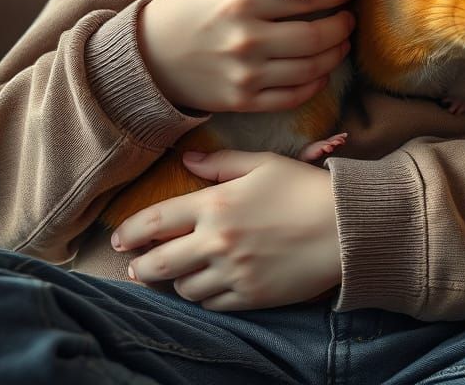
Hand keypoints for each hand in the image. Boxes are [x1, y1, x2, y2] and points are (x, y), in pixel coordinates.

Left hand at [112, 150, 341, 310]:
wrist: (345, 227)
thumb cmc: (304, 187)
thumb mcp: (264, 163)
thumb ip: (222, 162)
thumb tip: (189, 160)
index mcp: (216, 203)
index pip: (156, 220)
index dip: (130, 231)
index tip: (120, 237)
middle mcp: (217, 241)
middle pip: (159, 264)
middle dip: (140, 266)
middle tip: (135, 266)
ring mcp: (233, 273)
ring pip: (184, 288)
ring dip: (176, 282)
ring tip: (177, 274)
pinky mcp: (250, 297)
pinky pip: (212, 305)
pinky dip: (204, 296)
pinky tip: (207, 285)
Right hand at [138, 0, 354, 113]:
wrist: (146, 58)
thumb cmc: (181, 10)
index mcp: (241, 0)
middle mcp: (248, 38)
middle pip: (317, 34)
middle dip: (343, 26)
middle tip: (349, 18)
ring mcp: (247, 73)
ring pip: (311, 67)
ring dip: (335, 55)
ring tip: (341, 43)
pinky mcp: (243, 101)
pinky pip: (293, 96)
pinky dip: (314, 84)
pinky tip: (320, 72)